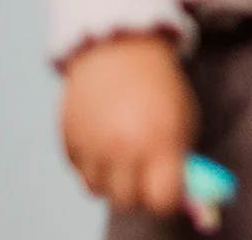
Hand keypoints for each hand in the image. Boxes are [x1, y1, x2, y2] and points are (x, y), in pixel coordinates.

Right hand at [60, 34, 196, 216]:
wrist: (119, 49)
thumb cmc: (159, 88)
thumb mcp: (184, 121)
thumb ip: (179, 161)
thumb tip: (182, 198)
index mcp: (158, 141)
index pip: (163, 200)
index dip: (169, 199)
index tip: (170, 191)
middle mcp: (120, 148)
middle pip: (127, 203)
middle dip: (139, 195)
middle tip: (146, 178)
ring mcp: (89, 145)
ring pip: (98, 191)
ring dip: (113, 182)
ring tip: (124, 155)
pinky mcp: (67, 140)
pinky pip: (80, 171)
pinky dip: (93, 165)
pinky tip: (105, 140)